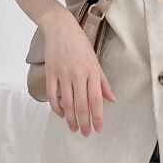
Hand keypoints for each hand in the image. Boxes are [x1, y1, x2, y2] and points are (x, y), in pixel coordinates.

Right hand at [41, 7, 116, 136]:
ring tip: (74, 128)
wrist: (61, 28)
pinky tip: (61, 114)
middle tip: (86, 133)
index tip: (98, 129)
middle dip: (84, 122)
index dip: (97, 116)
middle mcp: (77, 74)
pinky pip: (52, 95)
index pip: (96, 99)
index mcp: (91, 71)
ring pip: (66, 102)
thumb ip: (103, 82)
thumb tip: (112, 99)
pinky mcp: (50, 73)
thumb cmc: (80, 44)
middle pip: (81, 104)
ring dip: (70, 119)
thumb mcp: (95, 61)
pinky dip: (56, 107)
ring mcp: (62, 74)